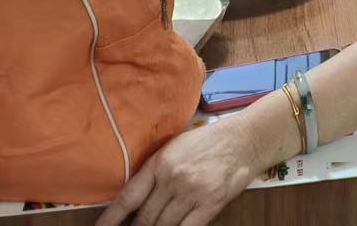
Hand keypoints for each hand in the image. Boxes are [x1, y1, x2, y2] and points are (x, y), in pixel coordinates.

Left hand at [98, 116, 261, 225]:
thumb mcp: (175, 147)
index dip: (111, 218)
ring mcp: (192, 193)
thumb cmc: (208, 142)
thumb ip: (154, 170)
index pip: (128, 197)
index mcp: (160, 162)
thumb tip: (135, 197)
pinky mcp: (210, 204)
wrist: (245, 140)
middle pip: (145, 218)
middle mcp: (173, 179)